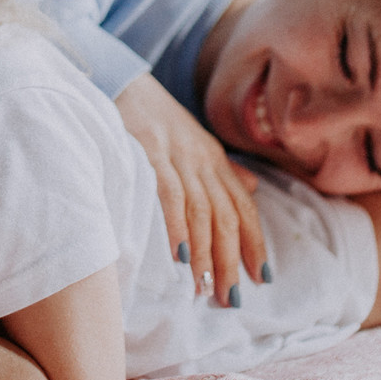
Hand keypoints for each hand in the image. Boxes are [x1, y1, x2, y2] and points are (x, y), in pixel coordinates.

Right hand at [115, 74, 267, 305]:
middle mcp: (201, 159)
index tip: (260, 278)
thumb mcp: (194, 140)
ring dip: (205, 254)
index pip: (242, 206)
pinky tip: (180, 257)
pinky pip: (169, 195)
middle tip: (229, 298)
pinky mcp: (149, 153)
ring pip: (202, 211)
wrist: (120, 81)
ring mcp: (176, 156)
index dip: (254, 243)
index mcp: (213, 159)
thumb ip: (222, 168)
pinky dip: (177, 228)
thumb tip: (252, 187)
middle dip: (229, 260)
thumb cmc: (154, 118)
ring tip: (202, 288)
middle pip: (226, 216)